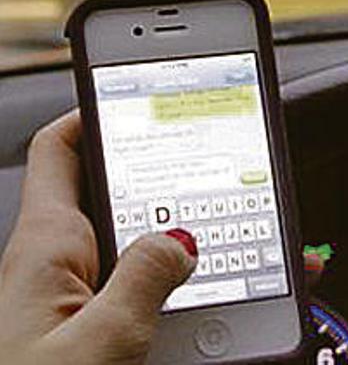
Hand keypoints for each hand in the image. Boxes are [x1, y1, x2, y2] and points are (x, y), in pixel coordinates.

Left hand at [0, 112, 195, 364]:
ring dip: (171, 252)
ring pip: (129, 247)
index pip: (59, 149)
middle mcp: (53, 264)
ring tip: (213, 264)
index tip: (142, 97)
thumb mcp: (103, 339)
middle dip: (162, 190)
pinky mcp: (81, 327)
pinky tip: (194, 308)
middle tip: (209, 189)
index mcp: (45, 247)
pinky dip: (166, 290)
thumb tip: (183, 239)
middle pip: (109, 196)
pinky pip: (131, 288)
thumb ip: (146, 280)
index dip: (95, 113)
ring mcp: (67, 297)